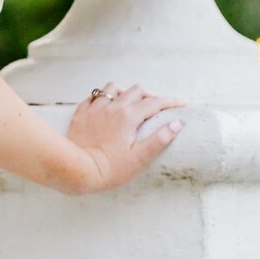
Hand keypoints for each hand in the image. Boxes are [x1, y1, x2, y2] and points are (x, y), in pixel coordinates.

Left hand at [64, 82, 184, 193]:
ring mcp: (94, 109)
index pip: (155, 102)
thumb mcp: (140, 157)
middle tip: (158, 106)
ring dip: (125, 92)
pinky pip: (93, 97)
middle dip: (151, 95)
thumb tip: (177, 123)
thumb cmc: (110, 168)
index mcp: (128, 117)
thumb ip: (160, 139)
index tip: (182, 104)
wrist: (77, 170)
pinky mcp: (80, 114)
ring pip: (112, 88)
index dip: (171, 101)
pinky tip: (106, 107)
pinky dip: (103, 98)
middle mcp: (111, 107)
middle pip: (136, 90)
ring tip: (132, 103)